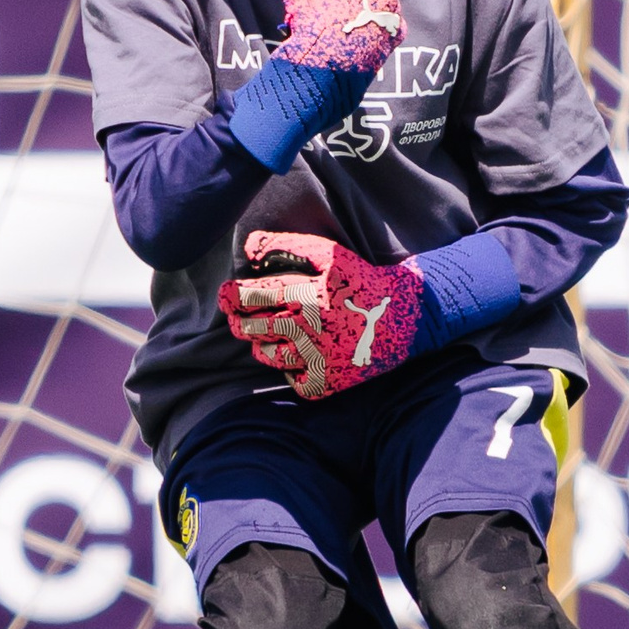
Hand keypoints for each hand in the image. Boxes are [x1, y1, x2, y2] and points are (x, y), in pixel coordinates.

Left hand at [219, 230, 424, 399]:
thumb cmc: (360, 279)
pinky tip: (297, 357)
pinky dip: (289, 371)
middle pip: (253, 328)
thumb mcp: (327, 253)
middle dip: (240, 322)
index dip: (232, 296)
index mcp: (305, 295)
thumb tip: (249, 248)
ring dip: (262, 345)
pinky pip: (293, 381)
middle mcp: (308, 328)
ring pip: (268, 356)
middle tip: (239, 318)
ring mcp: (317, 358)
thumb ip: (285, 246)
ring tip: (267, 335)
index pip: (252, 297)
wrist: (403, 315)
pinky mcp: (329, 381)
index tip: (225, 295)